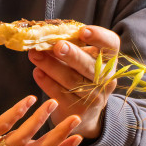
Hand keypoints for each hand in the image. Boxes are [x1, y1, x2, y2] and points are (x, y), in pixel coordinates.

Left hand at [28, 25, 119, 139]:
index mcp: (109, 60)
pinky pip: (60, 94)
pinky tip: (37, 72)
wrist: (84, 113)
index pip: (111, 45)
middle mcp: (106, 79)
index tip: (83, 31)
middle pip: (91, 66)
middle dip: (73, 55)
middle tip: (58, 46)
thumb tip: (46, 34)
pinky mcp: (77, 111)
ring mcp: (93, 97)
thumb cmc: (81, 76)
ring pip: (72, 80)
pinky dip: (47, 82)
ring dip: (51, 66)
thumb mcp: (83, 60)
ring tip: (35, 54)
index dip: (99, 37)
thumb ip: (70, 47)